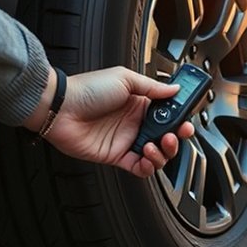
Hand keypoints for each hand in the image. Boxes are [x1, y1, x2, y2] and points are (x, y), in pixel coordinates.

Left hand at [25, 67, 194, 177]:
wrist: (60, 108)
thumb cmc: (86, 89)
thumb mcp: (124, 78)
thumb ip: (152, 87)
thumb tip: (175, 89)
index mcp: (139, 103)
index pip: (168, 114)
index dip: (180, 118)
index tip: (186, 119)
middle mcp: (135, 123)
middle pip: (167, 136)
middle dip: (177, 138)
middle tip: (176, 134)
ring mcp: (127, 140)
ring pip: (157, 154)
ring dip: (164, 152)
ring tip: (157, 144)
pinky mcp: (117, 156)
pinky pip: (140, 168)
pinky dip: (148, 167)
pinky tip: (147, 157)